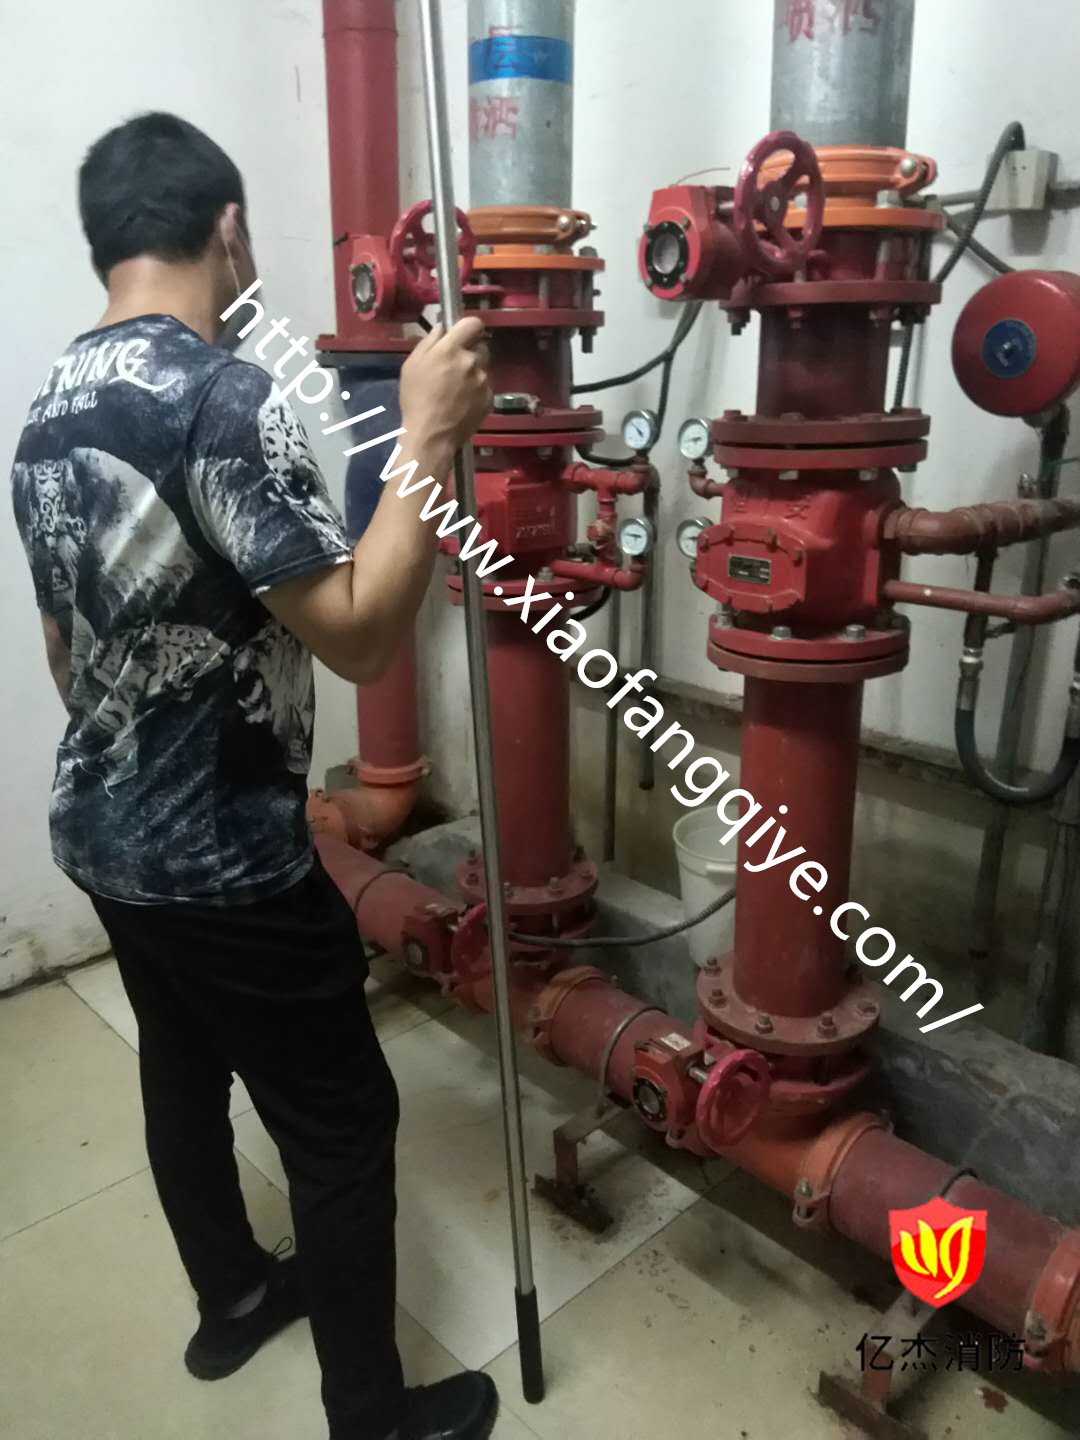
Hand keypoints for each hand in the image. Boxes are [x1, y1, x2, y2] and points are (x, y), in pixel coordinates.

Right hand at [400, 317, 491, 454]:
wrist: (431, 434)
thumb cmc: (416, 398)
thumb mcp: (412, 365)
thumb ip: (429, 342)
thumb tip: (443, 328)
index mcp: (451, 349)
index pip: (473, 323)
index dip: (469, 327)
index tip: (462, 335)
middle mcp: (472, 361)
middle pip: (480, 346)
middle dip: (470, 352)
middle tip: (455, 367)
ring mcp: (483, 381)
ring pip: (482, 368)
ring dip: (473, 372)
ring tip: (457, 389)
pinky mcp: (489, 398)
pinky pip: (485, 387)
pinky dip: (477, 391)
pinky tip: (463, 402)